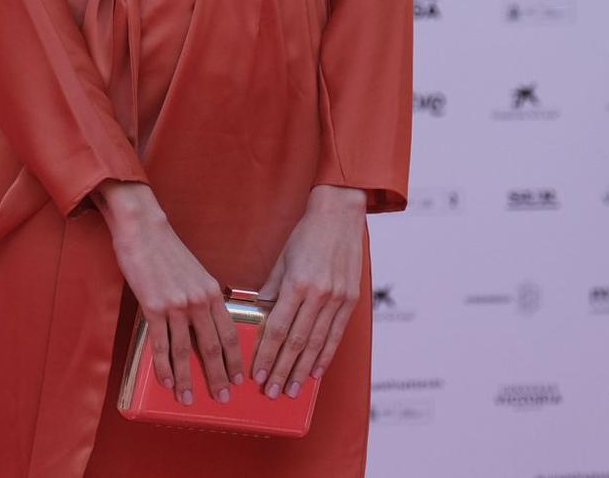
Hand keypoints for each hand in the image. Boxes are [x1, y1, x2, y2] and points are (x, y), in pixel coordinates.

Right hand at [95, 182, 240, 406]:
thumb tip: (206, 325)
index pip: (229, 333)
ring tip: (189, 399)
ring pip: (185, 351)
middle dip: (218, 377)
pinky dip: (163, 366)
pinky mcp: (153, 307)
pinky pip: (160, 344)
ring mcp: (176, 305)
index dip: (234, 359)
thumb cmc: (168, 251)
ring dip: (187, 379)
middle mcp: (199, 300)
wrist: (144, 230)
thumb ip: (204, 298)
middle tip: (222, 398)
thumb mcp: (196, 273)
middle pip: (212, 347)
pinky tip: (165, 381)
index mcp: (213, 292)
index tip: (238, 379)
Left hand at [251, 185, 364, 398]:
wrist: (340, 216)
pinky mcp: (351, 300)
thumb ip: (270, 290)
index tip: (257, 375)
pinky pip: (336, 335)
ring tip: (291, 389)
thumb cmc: (305, 236)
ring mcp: (337, 299)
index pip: (277, 329)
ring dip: (302, 370)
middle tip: (271, 392)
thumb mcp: (281, 260)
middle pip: (296, 342)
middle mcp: (318, 294)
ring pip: (317, 343)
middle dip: (282, 370)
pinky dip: (325, 356)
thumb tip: (259, 315)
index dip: (267, 355)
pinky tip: (316, 372)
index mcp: (296, 284)